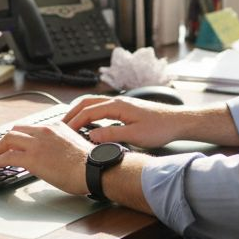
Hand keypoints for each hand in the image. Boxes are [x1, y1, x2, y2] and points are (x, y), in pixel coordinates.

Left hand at [0, 122, 90, 195]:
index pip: (31, 128)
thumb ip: (59, 143)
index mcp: (55, 126)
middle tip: (0, 149)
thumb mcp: (73, 144)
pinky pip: (8, 156)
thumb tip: (52, 153)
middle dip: (6, 140)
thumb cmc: (89, 163)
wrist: (94, 169)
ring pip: (9, 139)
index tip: (15, 143)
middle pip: (16, 130)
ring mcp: (37, 143)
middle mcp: (44, 130)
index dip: (20, 136)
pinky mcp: (32, 158)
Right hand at [61, 95, 188, 148]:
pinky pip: (101, 107)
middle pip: (86, 102)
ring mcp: (121, 103)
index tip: (63, 131)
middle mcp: (117, 101)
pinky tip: (90, 122)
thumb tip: (91, 136)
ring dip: (80, 111)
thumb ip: (111, 135)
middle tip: (60, 125)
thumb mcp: (135, 135)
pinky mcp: (125, 108)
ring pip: (94, 103)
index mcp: (117, 106)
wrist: (177, 121)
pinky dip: (90, 112)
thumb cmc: (160, 128)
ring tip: (70, 122)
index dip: (74, 122)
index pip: (88, 112)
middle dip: (72, 113)